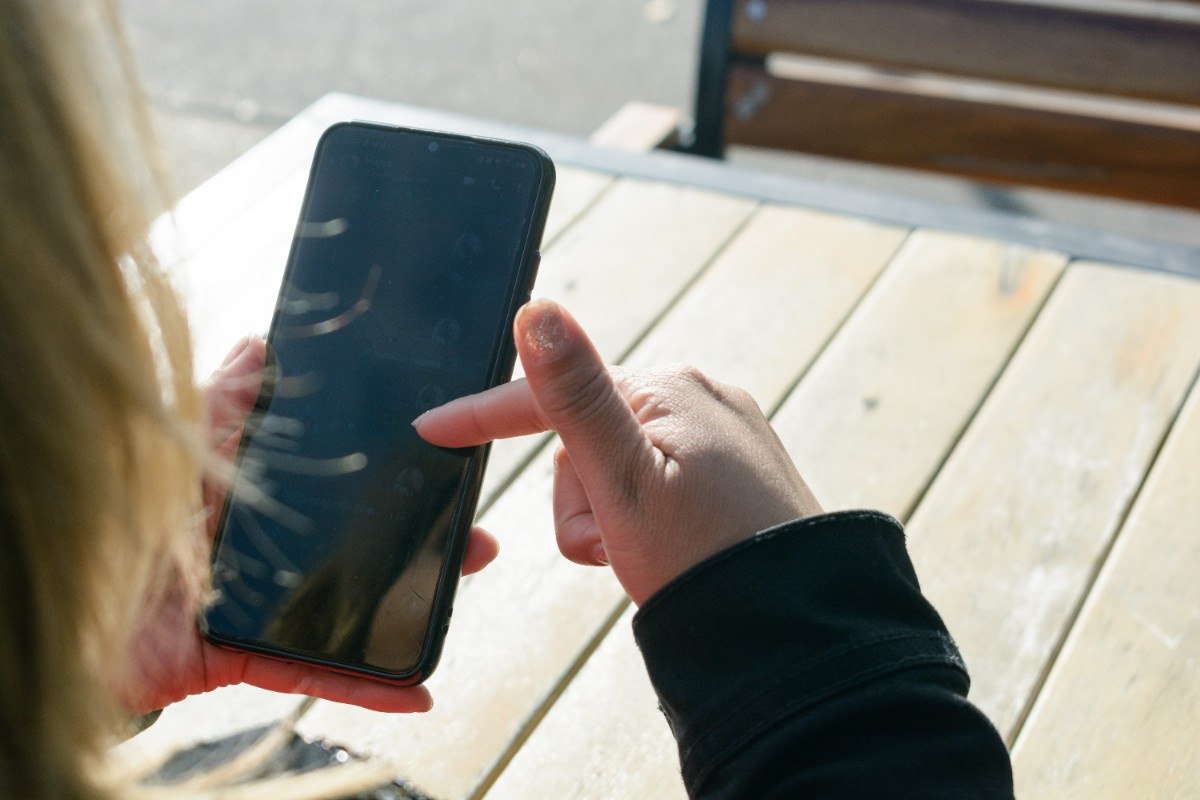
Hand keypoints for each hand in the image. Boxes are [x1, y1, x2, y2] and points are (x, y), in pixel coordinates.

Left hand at [123, 337, 499, 715]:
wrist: (75, 613)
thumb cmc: (124, 519)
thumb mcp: (177, 449)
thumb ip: (217, 403)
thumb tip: (259, 344)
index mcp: (269, 502)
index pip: (347, 486)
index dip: (397, 477)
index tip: (444, 460)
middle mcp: (283, 554)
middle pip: (369, 547)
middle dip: (430, 540)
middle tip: (477, 526)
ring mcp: (277, 606)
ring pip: (363, 606)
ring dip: (419, 604)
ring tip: (465, 579)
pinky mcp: (260, 656)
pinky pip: (322, 674)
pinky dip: (370, 687)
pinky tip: (417, 691)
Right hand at [414, 300, 820, 604]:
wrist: (790, 627)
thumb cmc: (703, 561)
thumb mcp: (622, 482)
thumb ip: (575, 396)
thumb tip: (538, 310)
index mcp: (667, 388)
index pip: (553, 394)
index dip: (485, 416)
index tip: (430, 429)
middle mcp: (699, 394)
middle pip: (584, 441)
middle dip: (579, 500)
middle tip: (612, 545)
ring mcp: (723, 431)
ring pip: (617, 466)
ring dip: (608, 516)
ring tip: (643, 555)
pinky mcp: (738, 467)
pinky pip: (658, 480)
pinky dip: (644, 516)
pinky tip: (670, 547)